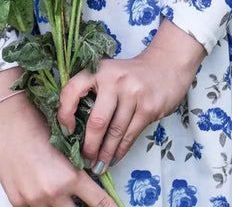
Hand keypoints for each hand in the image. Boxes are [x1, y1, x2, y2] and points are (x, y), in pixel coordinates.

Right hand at [0, 87, 116, 206]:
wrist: (9, 119)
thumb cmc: (39, 124)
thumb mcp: (66, 146)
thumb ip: (76, 170)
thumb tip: (89, 182)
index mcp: (69, 177)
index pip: (98, 202)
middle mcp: (52, 193)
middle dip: (82, 206)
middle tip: (84, 199)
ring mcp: (33, 200)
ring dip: (62, 204)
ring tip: (60, 188)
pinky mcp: (17, 202)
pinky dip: (42, 202)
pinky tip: (40, 188)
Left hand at [57, 19, 205, 171]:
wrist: (167, 65)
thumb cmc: (130, 75)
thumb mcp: (109, 73)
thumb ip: (93, 93)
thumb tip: (74, 129)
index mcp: (99, 70)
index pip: (72, 90)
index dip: (64, 114)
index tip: (66, 131)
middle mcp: (115, 79)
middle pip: (97, 121)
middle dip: (89, 146)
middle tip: (84, 160)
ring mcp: (133, 93)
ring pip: (114, 132)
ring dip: (105, 154)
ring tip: (98, 166)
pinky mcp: (148, 107)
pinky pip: (130, 135)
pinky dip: (120, 151)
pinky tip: (114, 158)